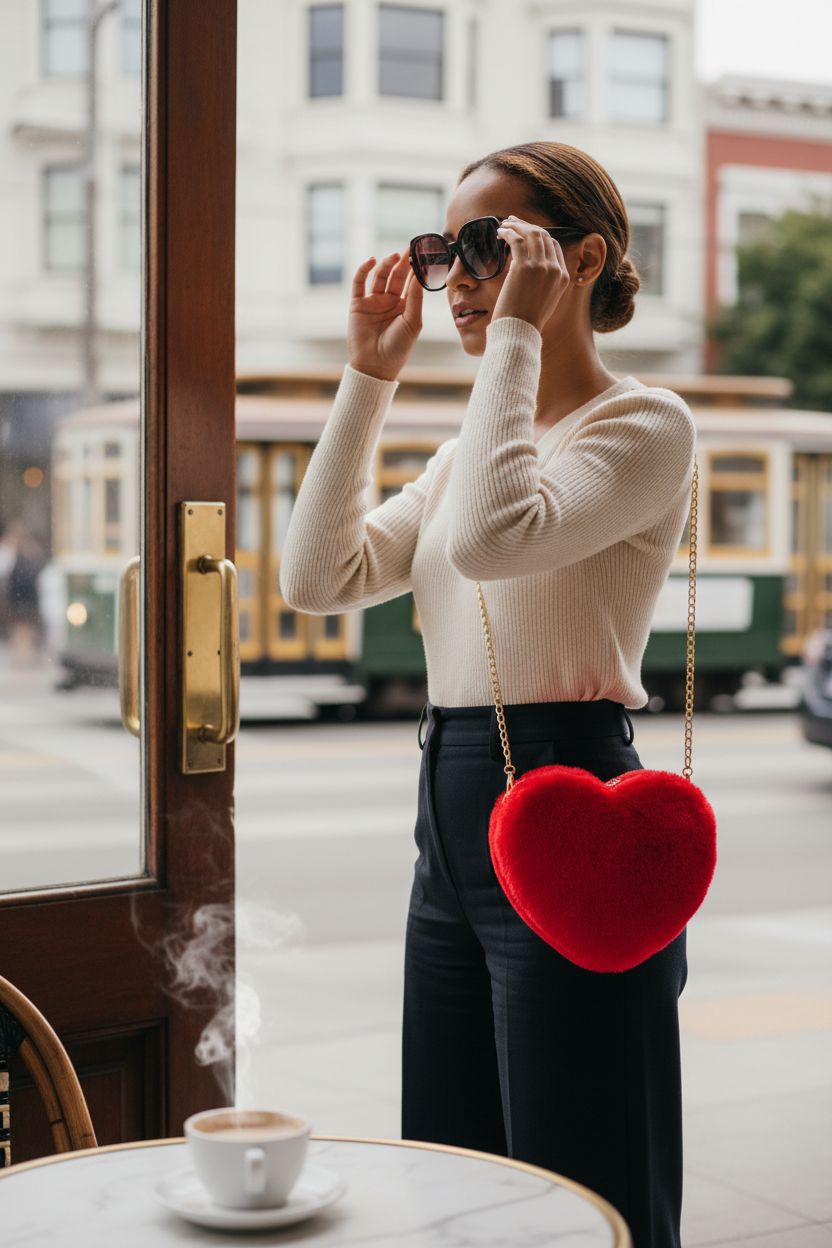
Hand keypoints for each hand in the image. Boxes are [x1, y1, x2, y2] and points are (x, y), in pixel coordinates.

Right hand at [347, 251, 422, 381]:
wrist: (375, 365)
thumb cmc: (398, 347)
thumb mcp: (413, 322)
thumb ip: (415, 298)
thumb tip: (419, 274)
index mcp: (405, 306)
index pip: (411, 282)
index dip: (417, 268)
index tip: (423, 253)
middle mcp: (389, 301)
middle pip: (396, 276)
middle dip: (403, 261)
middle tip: (410, 247)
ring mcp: (373, 302)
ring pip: (380, 277)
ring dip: (386, 265)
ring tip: (394, 256)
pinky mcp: (358, 304)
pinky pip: (359, 283)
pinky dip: (364, 270)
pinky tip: (372, 260)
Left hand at [491, 216, 570, 333]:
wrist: (519, 332)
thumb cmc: (525, 321)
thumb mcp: (543, 301)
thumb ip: (543, 284)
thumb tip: (529, 272)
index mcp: (564, 278)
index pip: (554, 246)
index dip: (539, 235)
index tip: (525, 232)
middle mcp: (556, 269)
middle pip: (544, 236)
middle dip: (527, 226)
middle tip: (513, 222)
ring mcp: (542, 267)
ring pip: (531, 234)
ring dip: (516, 226)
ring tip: (504, 225)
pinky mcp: (524, 267)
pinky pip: (516, 240)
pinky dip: (507, 232)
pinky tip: (499, 232)